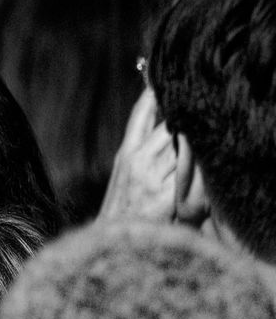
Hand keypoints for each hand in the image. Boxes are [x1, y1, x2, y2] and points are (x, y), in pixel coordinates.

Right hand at [98, 87, 201, 225]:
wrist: (114, 239)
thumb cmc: (124, 209)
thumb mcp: (127, 176)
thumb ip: (144, 153)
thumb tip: (166, 132)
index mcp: (126, 153)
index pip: (141, 115)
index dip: (152, 95)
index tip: (161, 79)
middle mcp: (137, 159)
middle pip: (167, 126)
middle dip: (182, 115)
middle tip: (197, 100)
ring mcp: (151, 174)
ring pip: (181, 145)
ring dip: (193, 138)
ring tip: (205, 127)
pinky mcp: (166, 191)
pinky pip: (188, 169)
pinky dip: (197, 163)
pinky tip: (205, 157)